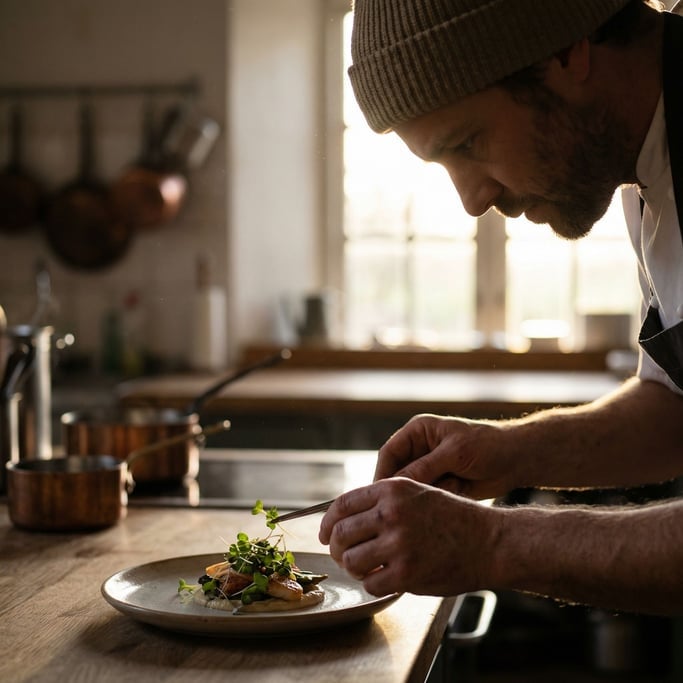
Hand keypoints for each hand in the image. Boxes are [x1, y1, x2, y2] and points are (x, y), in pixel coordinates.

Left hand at [318, 477, 500, 596]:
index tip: (325, 534)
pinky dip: (372, 584)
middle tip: (344, 555)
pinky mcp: (407, 573)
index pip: (341, 505)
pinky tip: (384, 579)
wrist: (490, 541)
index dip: (327, 523)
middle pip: (340, 534)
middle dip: (336, 548)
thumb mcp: (417, 492)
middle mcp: (392, 513)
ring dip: (353, 568)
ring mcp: (399, 544)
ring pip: (351, 560)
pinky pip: (371, 583)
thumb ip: (383, 500)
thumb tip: (346, 517)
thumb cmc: (453, 518)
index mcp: (392, 489)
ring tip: (365, 568)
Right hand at [375, 413, 515, 499]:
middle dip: (402, 491)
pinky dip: (438, 501)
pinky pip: (428, 499)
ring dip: (425, 496)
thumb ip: (424, 468)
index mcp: (418, 432)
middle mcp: (419, 450)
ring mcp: (429, 469)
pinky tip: (458, 491)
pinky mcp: (440, 485)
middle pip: (396, 474)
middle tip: (406, 505)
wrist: (517, 460)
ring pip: (411, 490)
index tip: (380, 496)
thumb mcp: (455, 453)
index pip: (389, 454)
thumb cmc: (488, 445)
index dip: (382, 475)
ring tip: (449, 489)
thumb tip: (395, 484)